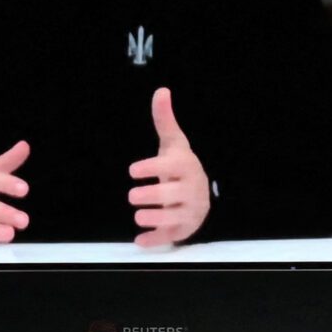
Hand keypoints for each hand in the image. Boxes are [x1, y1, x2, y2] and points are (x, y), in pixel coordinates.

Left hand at [127, 89, 210, 246]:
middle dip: (153, 196)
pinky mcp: (183, 230)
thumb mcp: (173, 144)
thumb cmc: (180, 167)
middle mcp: (191, 190)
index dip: (153, 168)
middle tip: (132, 196)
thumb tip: (161, 90)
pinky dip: (156, 240)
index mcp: (186, 167)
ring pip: (173, 218)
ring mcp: (189, 212)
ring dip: (155, 218)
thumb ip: (165, 120)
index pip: (171, 167)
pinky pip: (170, 237)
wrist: (199, 195)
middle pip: (173, 195)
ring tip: (137, 216)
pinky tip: (140, 241)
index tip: (133, 170)